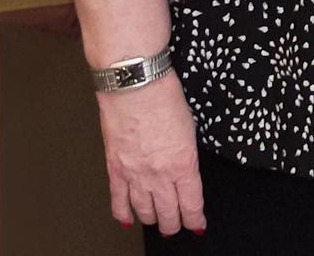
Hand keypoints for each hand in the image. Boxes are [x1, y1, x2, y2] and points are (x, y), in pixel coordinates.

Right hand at [94, 72, 203, 234]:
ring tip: (157, 223)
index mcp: (184, 163)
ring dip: (152, 220)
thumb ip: (187, 155)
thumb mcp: (190, 129)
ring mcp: (135, 174)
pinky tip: (128, 220)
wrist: (135, 87)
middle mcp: (159, 174)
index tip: (198, 224)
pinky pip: (118, 199)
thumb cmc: (164, 99)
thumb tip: (184, 170)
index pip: (191, 203)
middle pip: (168, 211)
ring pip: (144, 210)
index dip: (195, 218)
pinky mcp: (115, 169)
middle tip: (177, 227)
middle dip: (174, 223)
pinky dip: (123, 213)